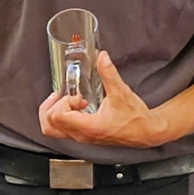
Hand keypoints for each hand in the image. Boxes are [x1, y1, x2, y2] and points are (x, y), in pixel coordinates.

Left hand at [39, 50, 165, 150]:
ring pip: (52, 129)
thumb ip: (109, 74)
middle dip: (52, 106)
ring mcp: (81, 137)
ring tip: (69, 100)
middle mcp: (81, 135)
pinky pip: (61, 129)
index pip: (58, 117)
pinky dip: (62, 116)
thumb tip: (102, 57)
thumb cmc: (135, 118)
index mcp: (89, 127)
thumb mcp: (122, 92)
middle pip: (48, 125)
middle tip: (65, 96)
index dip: (64, 102)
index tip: (77, 96)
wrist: (145, 132)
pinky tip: (77, 105)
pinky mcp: (83, 135)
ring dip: (55, 112)